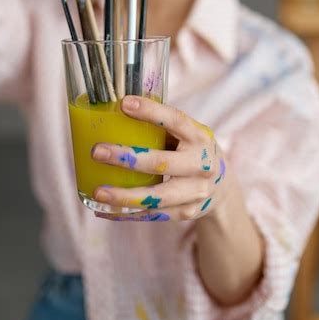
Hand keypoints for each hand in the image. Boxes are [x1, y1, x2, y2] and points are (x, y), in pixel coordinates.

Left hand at [91, 96, 227, 221]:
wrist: (221, 185)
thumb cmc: (191, 150)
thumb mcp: (186, 133)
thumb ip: (161, 125)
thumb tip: (115, 108)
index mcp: (199, 137)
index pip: (176, 120)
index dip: (151, 112)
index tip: (124, 103)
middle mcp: (201, 164)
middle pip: (162, 163)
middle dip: (127, 158)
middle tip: (97, 151)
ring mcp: (195, 192)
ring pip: (157, 197)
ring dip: (124, 195)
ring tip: (97, 192)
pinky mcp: (186, 212)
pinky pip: (153, 215)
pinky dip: (127, 214)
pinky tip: (103, 210)